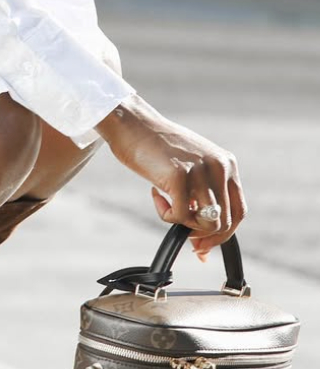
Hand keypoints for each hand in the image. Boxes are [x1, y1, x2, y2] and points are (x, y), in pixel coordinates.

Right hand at [95, 92, 247, 260]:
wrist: (131, 123)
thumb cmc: (154, 145)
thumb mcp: (192, 164)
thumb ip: (204, 191)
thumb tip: (204, 232)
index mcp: (226, 163)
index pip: (239, 211)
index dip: (224, 235)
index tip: (204, 245)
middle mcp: (219, 166)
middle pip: (225, 222)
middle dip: (204, 237)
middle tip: (184, 239)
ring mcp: (201, 171)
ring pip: (207, 224)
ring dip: (184, 224)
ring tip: (166, 206)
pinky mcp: (179, 176)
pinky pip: (180, 217)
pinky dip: (165, 215)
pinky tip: (156, 195)